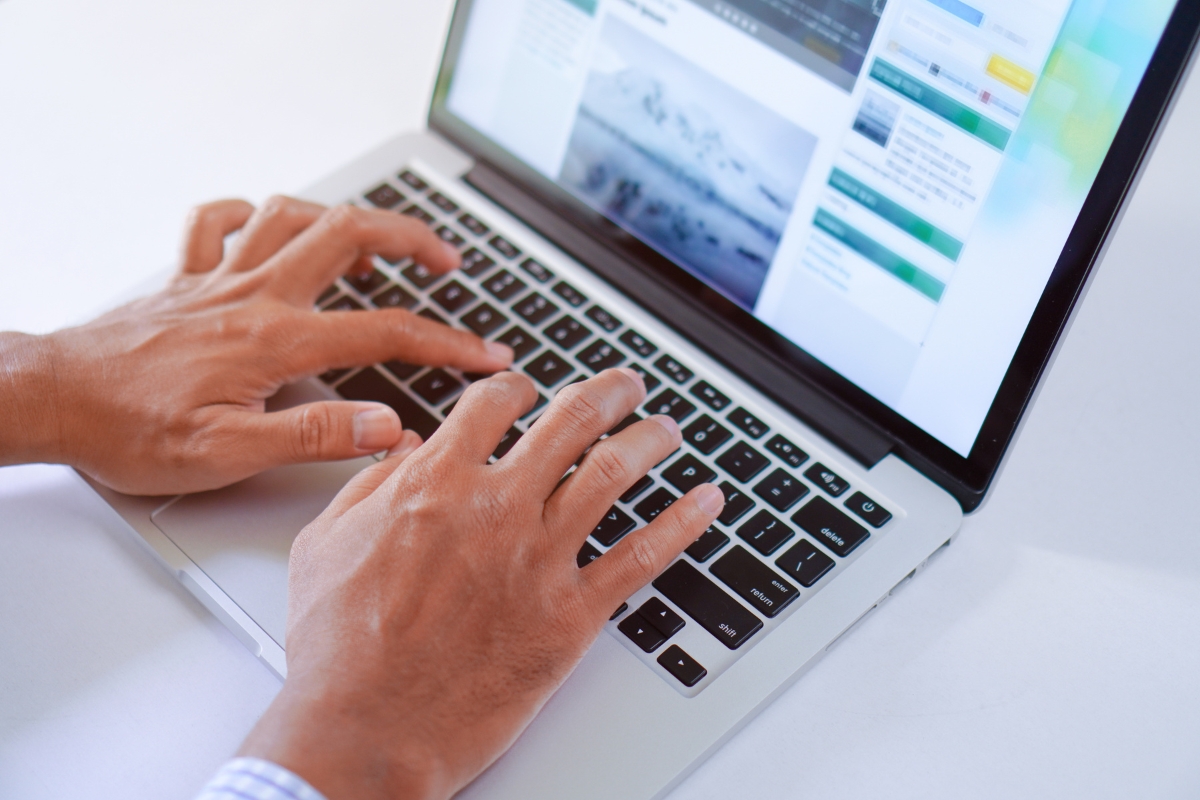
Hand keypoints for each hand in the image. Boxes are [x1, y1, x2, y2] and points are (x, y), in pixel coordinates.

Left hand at [0, 197, 511, 493]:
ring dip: (343, 217)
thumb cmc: (131, 430)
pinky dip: (251, 213)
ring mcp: (219, 277)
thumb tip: (389, 428)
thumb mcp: (229, 454)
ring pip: (292, 213)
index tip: (488, 355)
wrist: (54, 399)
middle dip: (411, 238)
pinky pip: (219, 219)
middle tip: (448, 262)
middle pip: (349, 236)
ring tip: (376, 240)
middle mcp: (254, 294)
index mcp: (276, 340)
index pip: (384, 332)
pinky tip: (269, 227)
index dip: (448, 342)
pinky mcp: (185, 276)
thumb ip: (315, 436)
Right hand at [237, 368, 725, 799]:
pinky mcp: (570, 615)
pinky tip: (705, 501)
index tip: (532, 392)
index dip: (520, 389)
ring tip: (666, 429)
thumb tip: (404, 447)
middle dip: (607, 392)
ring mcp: (538, 558)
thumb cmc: (338, 648)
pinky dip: (682, 523)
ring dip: (649, 440)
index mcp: (435, 482)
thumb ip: (370, 485)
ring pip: (613, 474)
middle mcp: (495, 507)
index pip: (495, 406)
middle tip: (627, 385)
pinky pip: (642, 557)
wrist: (364, 729)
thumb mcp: (326, 544)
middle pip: (571, 422)